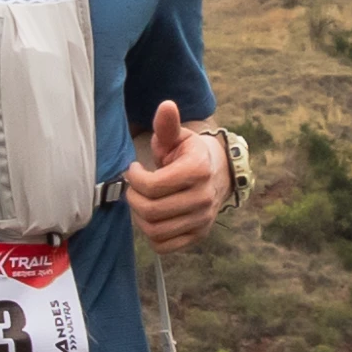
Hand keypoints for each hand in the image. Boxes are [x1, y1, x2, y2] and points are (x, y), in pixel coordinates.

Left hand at [126, 99, 221, 251]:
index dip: (135, 179)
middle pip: (151, 210)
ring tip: (141, 201)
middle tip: (133, 188)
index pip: (153, 186)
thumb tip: (166, 106)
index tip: (134, 170)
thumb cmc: (190, 153)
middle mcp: (203, 198)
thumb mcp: (179, 137)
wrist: (219, 173)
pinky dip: (152, 236)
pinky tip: (152, 218)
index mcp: (198, 171)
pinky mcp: (199, 235)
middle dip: (133, 198)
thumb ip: (168, 126)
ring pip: (155, 231)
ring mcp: (203, 220)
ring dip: (139, 217)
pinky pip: (165, 246)